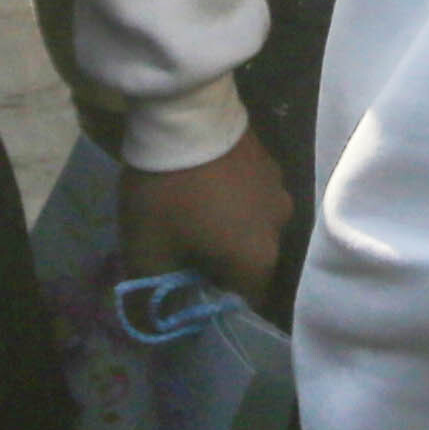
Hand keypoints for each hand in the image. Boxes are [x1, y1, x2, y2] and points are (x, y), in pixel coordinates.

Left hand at [117, 126, 293, 294]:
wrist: (183, 114)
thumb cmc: (168, 191)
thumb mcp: (147, 249)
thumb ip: (155, 293)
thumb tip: (158, 315)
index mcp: (257, 260)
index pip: (244, 302)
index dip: (214, 300)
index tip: (187, 287)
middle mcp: (280, 229)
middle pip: (251, 264)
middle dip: (221, 264)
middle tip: (186, 249)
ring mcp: (279, 191)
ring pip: (254, 228)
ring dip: (231, 229)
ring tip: (198, 213)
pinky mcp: (271, 162)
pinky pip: (253, 197)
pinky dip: (235, 201)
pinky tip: (208, 187)